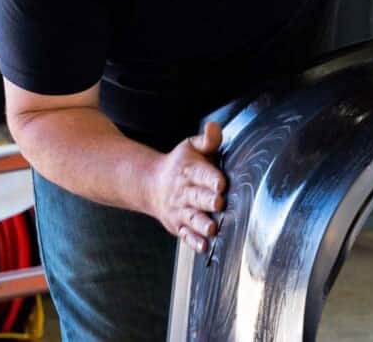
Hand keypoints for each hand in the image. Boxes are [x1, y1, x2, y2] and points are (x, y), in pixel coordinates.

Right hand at [148, 121, 226, 253]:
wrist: (151, 184)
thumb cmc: (181, 164)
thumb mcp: (191, 146)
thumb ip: (207, 139)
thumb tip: (214, 126)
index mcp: (189, 170)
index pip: (200, 173)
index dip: (210, 178)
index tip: (221, 183)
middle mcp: (184, 192)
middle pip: (197, 197)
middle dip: (207, 201)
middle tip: (219, 203)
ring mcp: (180, 210)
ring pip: (192, 218)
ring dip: (201, 224)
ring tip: (211, 228)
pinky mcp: (179, 226)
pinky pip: (186, 235)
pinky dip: (194, 242)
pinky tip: (204, 247)